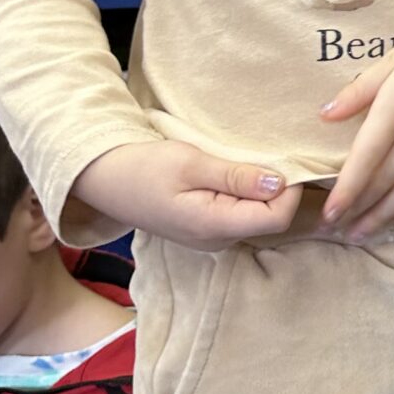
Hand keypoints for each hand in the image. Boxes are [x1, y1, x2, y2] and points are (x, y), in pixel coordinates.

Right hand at [74, 141, 301, 250]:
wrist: (104, 178)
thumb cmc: (143, 167)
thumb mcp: (190, 163)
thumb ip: (237, 176)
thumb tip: (280, 183)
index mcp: (214, 226)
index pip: (276, 217)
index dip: (290, 189)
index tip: (283, 159)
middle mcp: (217, 240)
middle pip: (269, 218)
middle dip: (276, 188)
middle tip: (265, 154)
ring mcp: (212, 238)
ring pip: (256, 215)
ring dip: (259, 189)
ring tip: (244, 160)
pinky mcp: (206, 229)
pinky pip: (240, 213)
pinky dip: (244, 193)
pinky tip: (232, 173)